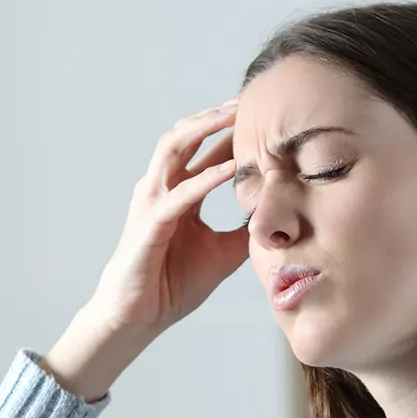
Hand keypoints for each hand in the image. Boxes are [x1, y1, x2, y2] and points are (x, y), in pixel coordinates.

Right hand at [86, 97, 249, 334]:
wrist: (136, 318)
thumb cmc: (170, 285)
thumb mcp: (222, 254)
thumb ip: (245, 231)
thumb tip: (280, 220)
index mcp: (178, 194)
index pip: (203, 151)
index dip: (230, 131)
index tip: (263, 115)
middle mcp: (161, 190)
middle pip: (185, 136)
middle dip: (215, 115)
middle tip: (248, 99)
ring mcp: (151, 203)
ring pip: (173, 149)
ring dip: (204, 130)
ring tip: (234, 115)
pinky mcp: (148, 224)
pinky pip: (178, 195)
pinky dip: (205, 179)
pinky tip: (230, 169)